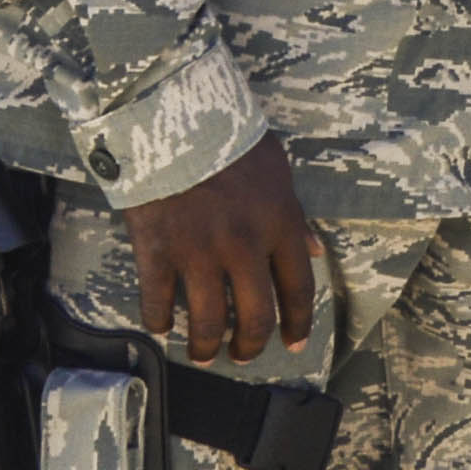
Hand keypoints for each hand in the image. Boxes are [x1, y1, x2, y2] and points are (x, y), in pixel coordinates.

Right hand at [119, 136, 322, 361]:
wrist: (172, 114)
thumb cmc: (228, 135)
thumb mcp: (276, 168)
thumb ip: (294, 215)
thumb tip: (314, 251)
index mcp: (279, 225)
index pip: (297, 291)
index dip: (297, 325)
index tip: (293, 345)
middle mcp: (243, 247)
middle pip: (254, 318)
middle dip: (250, 345)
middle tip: (242, 355)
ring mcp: (197, 253)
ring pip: (207, 321)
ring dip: (205, 346)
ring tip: (203, 354)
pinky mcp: (156, 251)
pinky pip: (157, 302)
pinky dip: (158, 321)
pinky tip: (161, 326)